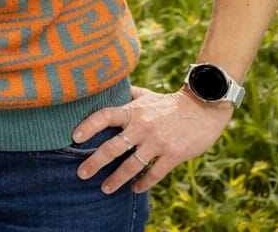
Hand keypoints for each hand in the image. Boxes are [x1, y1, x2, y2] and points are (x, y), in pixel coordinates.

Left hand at [73, 85, 232, 193]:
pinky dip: (144, 183)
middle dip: (95, 162)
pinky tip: (135, 189)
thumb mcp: (147, 95)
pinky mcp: (174, 154)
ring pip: (131, 165)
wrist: (203, 108)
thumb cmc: (170, 102)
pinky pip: (155, 173)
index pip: (104, 116)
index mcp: (132, 111)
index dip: (88, 126)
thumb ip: (127, 96)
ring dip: (116, 179)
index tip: (75, 138)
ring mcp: (157, 142)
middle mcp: (141, 127)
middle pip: (112, 147)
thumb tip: (108, 88)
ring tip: (105, 188)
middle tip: (81, 174)